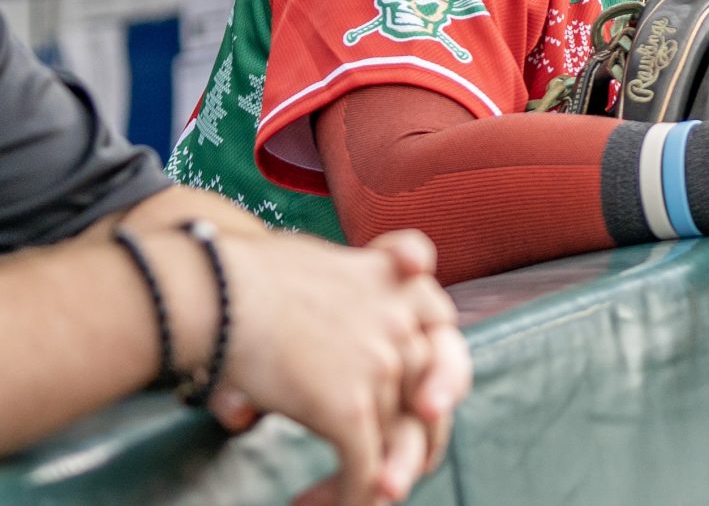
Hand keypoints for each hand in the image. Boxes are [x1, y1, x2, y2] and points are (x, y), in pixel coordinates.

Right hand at [197, 227, 467, 505]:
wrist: (217, 289)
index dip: (441, 382)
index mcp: (406, 285)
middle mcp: (406, 323)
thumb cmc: (251, 278)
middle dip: (414, 443)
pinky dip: (353, 498)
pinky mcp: (350, 408)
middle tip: (394, 476)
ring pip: (394, 442)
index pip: (442, 340)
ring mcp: (382, 366)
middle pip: (429, 397)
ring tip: (345, 497)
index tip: (426, 413)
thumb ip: (341, 317)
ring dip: (373, 479)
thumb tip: (305, 369)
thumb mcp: (322, 274)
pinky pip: (365, 469)